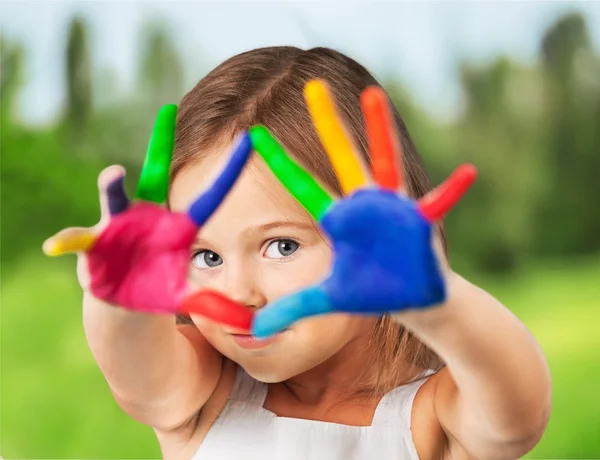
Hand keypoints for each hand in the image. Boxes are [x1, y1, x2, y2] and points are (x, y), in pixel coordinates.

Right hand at [43, 105, 253, 329]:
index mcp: (176, 229)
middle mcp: (147, 218)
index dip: (226, 174)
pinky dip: (71, 242)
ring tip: (114, 175)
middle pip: (154, 178)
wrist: (124, 302)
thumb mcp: (187, 298)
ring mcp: (118, 228)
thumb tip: (249, 326)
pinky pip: (80, 242)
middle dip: (159, 145)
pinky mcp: (93, 246)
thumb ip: (213, 307)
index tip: (247, 141)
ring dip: (113, 190)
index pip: (207, 199)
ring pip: (115, 203)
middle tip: (167, 112)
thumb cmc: (159, 291)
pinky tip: (59, 243)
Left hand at [249, 81, 475, 336]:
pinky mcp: (418, 221)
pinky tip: (467, 172)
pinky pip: (438, 203)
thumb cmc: (371, 292)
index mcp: (338, 219)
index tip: (254, 134)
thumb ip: (292, 309)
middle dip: (328, 125)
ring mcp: (391, 208)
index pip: (301, 186)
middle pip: (341, 158)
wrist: (411, 298)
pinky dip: (453, 191)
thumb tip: (252, 331)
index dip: (280, 162)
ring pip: (384, 163)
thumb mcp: (328, 300)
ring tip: (373, 97)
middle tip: (312, 85)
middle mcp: (363, 204)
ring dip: (380, 132)